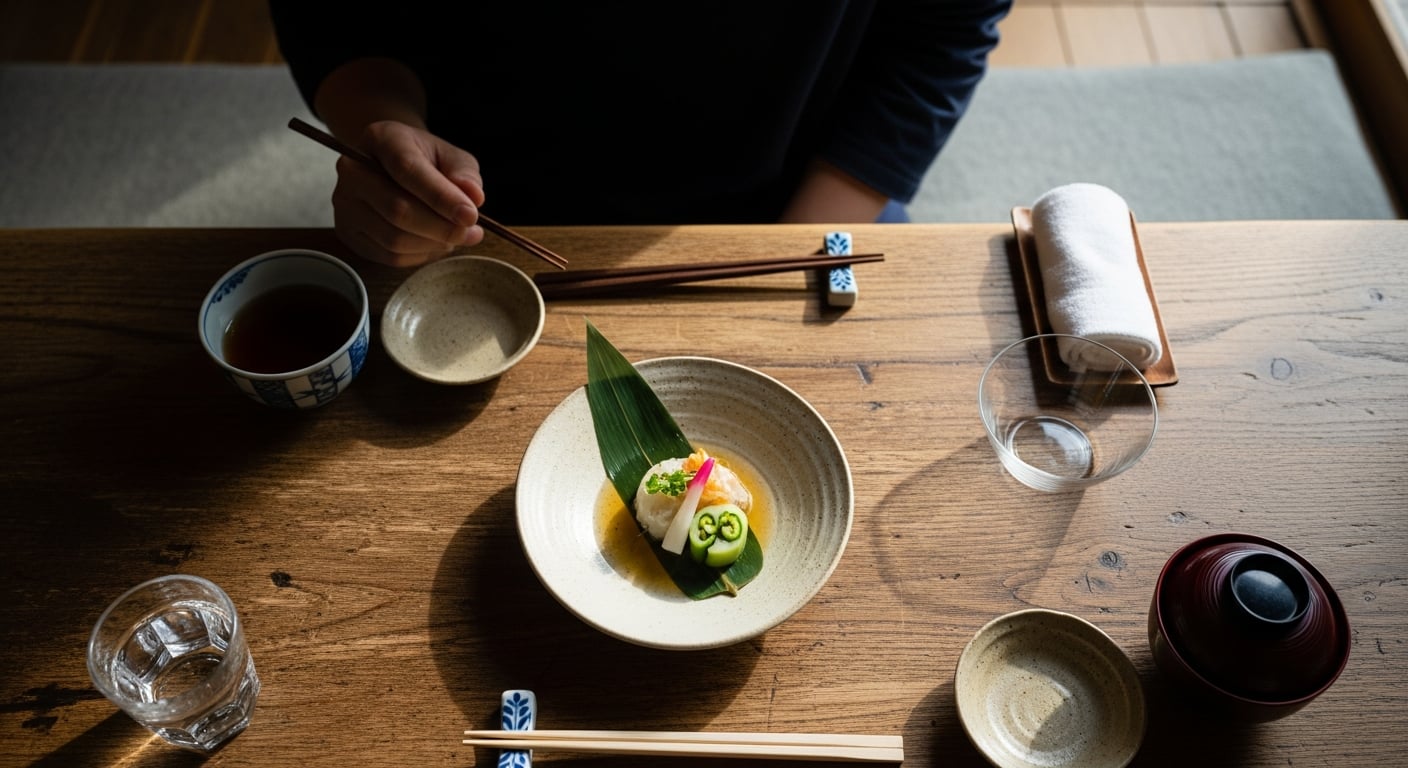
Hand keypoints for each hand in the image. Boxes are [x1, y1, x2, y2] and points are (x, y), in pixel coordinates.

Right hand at [333, 121, 486, 267]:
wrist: (390, 166)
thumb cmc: (424, 160)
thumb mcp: (450, 155)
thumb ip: (464, 173)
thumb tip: (474, 197)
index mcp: (380, 139)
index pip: (407, 170)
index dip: (441, 197)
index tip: (471, 215)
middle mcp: (352, 170)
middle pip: (398, 210)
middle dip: (442, 228)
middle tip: (471, 232)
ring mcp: (345, 204)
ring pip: (394, 239)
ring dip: (433, 244)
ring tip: (456, 236)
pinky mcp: (348, 232)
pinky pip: (389, 256)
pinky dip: (420, 256)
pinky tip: (435, 243)